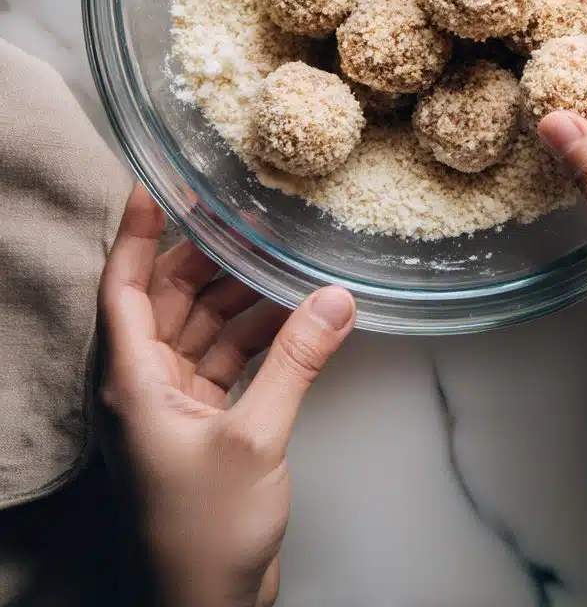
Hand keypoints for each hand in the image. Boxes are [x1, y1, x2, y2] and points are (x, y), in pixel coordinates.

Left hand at [99, 187, 354, 606]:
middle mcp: (145, 384)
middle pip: (169, 297)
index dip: (135, 231)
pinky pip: (226, 358)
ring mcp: (173, 404)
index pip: (122, 284)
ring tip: (284, 255)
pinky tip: (296, 314)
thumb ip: (296, 362)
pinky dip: (257, 335)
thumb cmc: (202, 533)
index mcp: (132, 379)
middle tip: (251, 214)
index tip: (156, 184)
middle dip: (208, 254)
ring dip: (241, 294)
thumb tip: (334, 299)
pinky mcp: (203, 424)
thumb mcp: (255, 438)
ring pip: (202, 325)